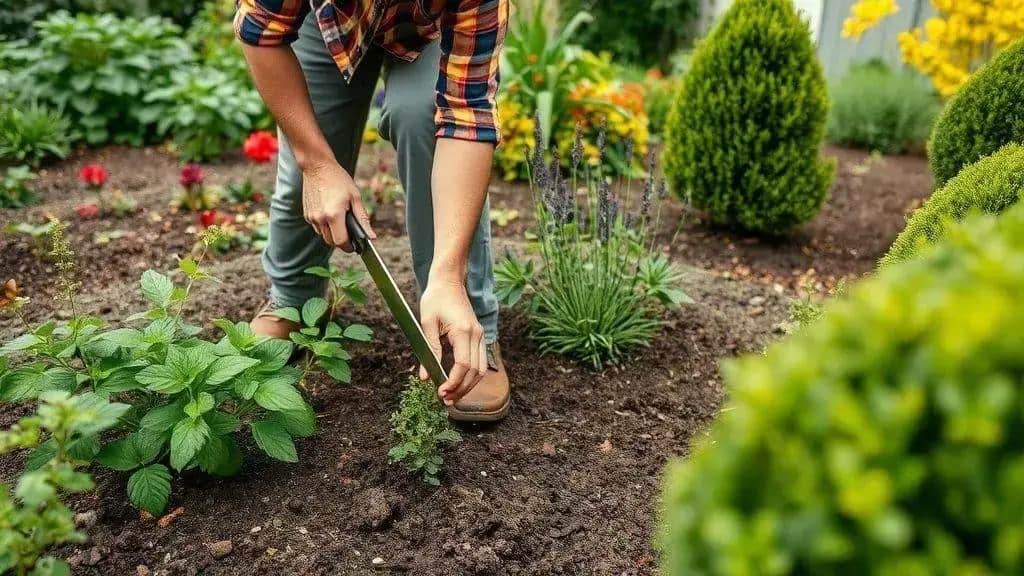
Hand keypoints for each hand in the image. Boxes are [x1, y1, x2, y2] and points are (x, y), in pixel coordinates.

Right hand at [301, 160, 374, 251]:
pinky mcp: (307, 215)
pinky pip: (318, 228)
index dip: (349, 247)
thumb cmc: (338, 179)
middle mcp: (320, 219)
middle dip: (341, 241)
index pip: (341, 242)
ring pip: (324, 236)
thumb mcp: (355, 197)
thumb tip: (372, 237)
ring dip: (333, 233)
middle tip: (350, 232)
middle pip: (331, 242)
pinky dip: (325, 226)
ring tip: (340, 218)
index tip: (355, 247)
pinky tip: (330, 213)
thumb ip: (363, 219)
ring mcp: (312, 217)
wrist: (317, 167)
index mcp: (333, 215)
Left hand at [419, 278, 487, 405]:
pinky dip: (471, 375)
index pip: (463, 365)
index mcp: (463, 330)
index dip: (453, 383)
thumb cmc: (435, 298)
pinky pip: (480, 361)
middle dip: (461, 389)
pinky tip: (459, 383)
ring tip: (452, 396)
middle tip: (445, 401)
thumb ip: (429, 351)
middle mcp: (476, 334)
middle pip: (475, 371)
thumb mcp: (427, 324)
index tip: (441, 393)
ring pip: (481, 369)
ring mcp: (480, 335)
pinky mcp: (479, 335)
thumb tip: (424, 377)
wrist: (449, 280)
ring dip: (468, 385)